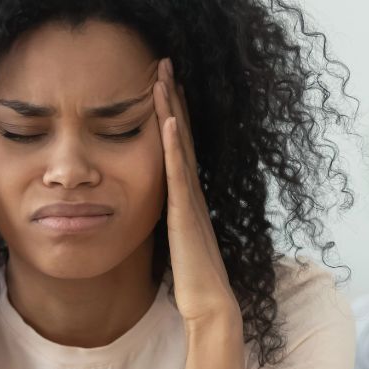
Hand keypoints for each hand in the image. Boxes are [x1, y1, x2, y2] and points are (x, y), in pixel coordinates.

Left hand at [154, 57, 239, 327]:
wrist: (211, 306)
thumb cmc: (193, 280)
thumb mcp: (174, 240)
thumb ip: (169, 220)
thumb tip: (157, 209)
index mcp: (187, 196)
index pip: (178, 145)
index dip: (172, 113)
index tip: (161, 82)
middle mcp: (191, 191)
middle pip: (182, 134)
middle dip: (172, 98)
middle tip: (163, 62)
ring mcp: (190, 200)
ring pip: (180, 145)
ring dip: (172, 109)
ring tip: (164, 75)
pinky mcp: (184, 214)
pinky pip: (178, 173)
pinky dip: (174, 145)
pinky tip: (168, 120)